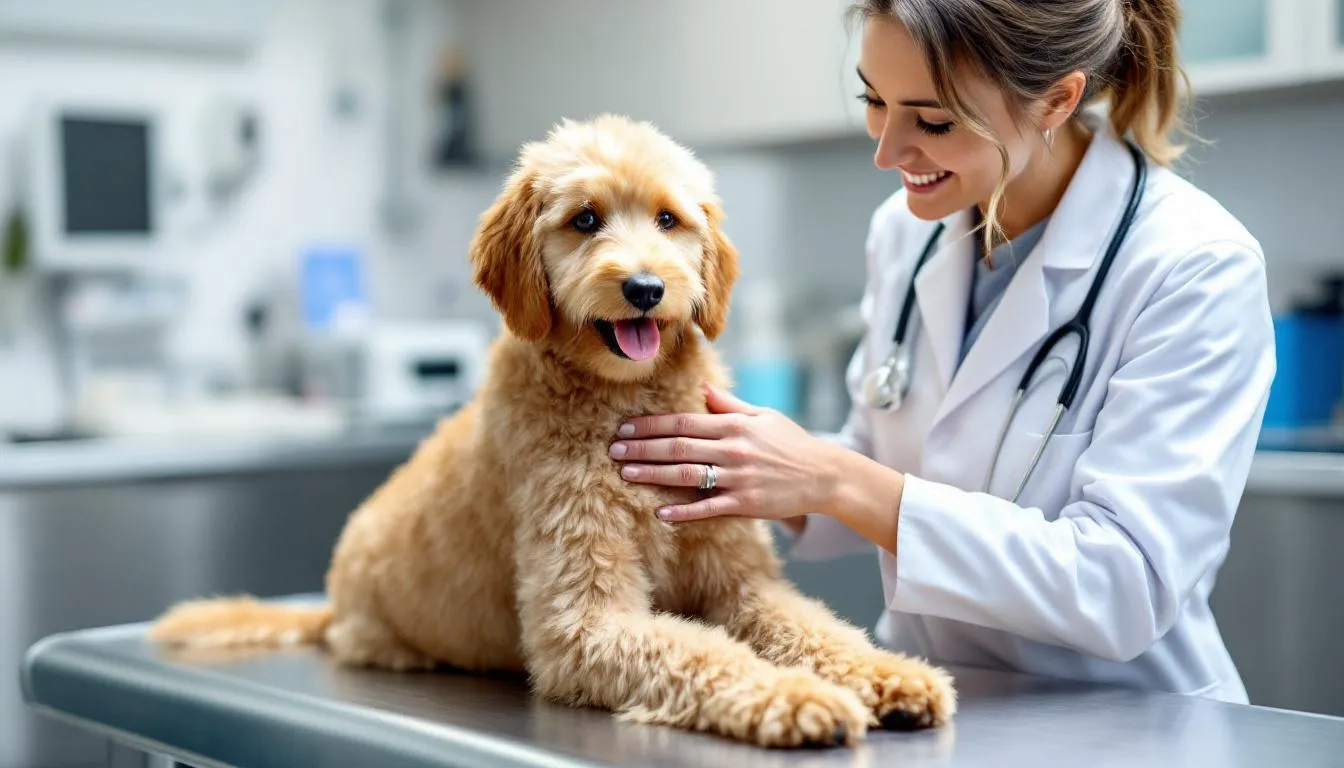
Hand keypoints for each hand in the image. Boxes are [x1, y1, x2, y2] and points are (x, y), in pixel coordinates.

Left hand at [609, 383, 841, 522]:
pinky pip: (709, 508)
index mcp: (734, 425)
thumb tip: (702, 388)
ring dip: (653, 475)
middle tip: (613, 451)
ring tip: (626, 475)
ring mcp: (739, 478)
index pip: (683, 422)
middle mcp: (733, 449)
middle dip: (642, 449)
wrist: (825, 475)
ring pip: (687, 475)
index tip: (625, 428)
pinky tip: (660, 513)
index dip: (651, 425)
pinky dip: (684, 512)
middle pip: (678, 447)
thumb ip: (730, 405)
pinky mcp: (746, 504)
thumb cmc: (792, 443)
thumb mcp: (763, 417)